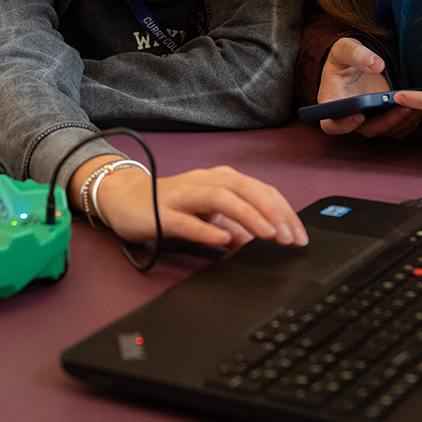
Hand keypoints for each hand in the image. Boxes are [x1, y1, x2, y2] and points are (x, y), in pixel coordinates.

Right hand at [71, 159, 307, 249]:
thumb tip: (262, 240)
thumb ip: (235, 226)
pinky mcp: (161, 213)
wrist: (123, 199)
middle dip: (272, 213)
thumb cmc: (168, 206)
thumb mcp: (209, 216)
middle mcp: (204, 182)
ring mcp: (182, 196)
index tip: (299, 235)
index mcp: (220, 181)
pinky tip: (224, 240)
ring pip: (220, 198)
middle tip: (289, 238)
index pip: (260, 190)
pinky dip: (207, 229)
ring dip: (248, 215)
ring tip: (268, 235)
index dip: (283, 211)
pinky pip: (186, 220)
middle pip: (245, 189)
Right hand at [318, 38, 421, 138]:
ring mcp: (369, 120)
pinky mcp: (385, 118)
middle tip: (404, 107)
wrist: (358, 60)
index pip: (331, 125)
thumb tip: (376, 65)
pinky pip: (398, 128)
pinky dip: (410, 121)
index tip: (358, 116)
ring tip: (419, 106)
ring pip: (386, 132)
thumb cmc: (345, 56)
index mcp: (333, 104)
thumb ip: (357, 55)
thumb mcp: (345, 49)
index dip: (343, 125)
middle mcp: (350, 117)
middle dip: (386, 122)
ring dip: (402, 123)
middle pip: (366, 130)